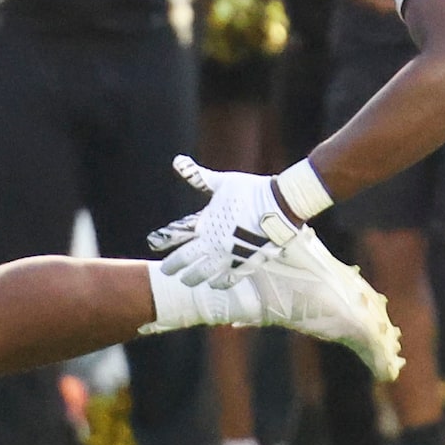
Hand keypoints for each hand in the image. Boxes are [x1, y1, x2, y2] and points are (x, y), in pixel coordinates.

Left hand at [148, 155, 305, 288]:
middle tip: (169, 273)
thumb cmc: (250, 191)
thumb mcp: (221, 183)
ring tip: (189, 281)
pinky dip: (220, 284)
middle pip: (190, 267)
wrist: (280, 205)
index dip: (170, 261)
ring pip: (207, 277)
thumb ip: (198, 177)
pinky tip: (216, 284)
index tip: (164, 266)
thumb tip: (177, 160)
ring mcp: (232, 258)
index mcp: (206, 229)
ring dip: (195, 280)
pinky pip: (230, 280)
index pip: (181, 252)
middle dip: (177, 271)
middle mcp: (216, 247)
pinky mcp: (248, 263)